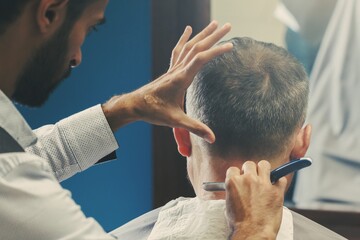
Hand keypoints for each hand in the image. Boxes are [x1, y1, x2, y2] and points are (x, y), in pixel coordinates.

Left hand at [102, 21, 231, 142]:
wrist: (135, 105)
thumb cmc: (154, 112)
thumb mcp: (175, 121)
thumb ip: (194, 128)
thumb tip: (212, 138)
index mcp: (181, 79)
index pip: (200, 59)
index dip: (215, 51)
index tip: (230, 45)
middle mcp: (177, 70)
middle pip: (197, 47)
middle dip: (214, 36)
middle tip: (228, 26)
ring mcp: (173, 68)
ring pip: (189, 46)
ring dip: (203, 34)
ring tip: (215, 23)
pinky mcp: (170, 70)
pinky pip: (178, 50)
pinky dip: (184, 38)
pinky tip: (188, 29)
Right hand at [225, 161, 286, 239]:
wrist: (252, 233)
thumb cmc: (239, 223)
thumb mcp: (229, 204)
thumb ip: (233, 191)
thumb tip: (238, 188)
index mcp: (233, 182)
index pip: (233, 169)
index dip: (237, 174)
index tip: (240, 178)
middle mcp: (248, 179)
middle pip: (249, 164)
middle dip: (250, 170)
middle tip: (252, 178)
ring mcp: (263, 184)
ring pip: (264, 165)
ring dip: (264, 170)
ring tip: (265, 178)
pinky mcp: (276, 191)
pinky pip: (281, 178)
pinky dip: (279, 182)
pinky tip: (276, 187)